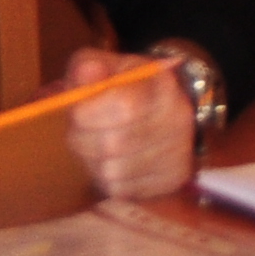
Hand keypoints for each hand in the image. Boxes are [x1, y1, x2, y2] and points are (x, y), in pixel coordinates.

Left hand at [57, 48, 194, 202]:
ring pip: (112, 171)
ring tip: (97, 145)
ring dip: (93, 161)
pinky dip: (107, 179)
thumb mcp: (108, 67)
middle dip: (84, 140)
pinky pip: (121, 189)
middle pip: (113, 144)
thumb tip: (85, 72)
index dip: (88, 112)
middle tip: (82, 130)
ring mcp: (178, 152)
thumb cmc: (127, 87)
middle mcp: (177, 119)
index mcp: (162, 85)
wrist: (164, 108)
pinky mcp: (171, 180)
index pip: (123, 106)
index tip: (76, 111)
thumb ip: (90, 66)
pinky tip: (113, 161)